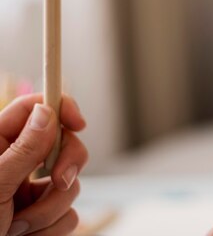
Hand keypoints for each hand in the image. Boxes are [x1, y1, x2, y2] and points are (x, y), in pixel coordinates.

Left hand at [0, 94, 87, 235]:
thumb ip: (23, 149)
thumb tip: (46, 112)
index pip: (33, 109)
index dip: (60, 108)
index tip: (77, 123)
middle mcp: (16, 166)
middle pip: (63, 145)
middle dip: (67, 166)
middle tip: (59, 181)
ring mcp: (29, 192)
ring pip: (69, 184)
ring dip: (49, 210)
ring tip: (17, 228)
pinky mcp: (41, 218)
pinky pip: (69, 215)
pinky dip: (51, 229)